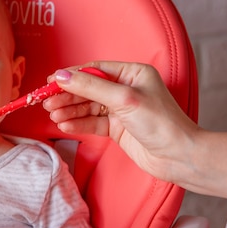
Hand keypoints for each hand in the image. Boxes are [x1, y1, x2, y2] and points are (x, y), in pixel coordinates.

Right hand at [42, 62, 199, 183]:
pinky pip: (92, 123)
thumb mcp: (123, 99)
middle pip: (87, 89)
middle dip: (67, 96)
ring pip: (87, 107)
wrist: (179, 157)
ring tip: (53, 116)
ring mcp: (121, 110)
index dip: (70, 75)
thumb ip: (90, 87)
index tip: (50, 82)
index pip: (94, 70)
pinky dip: (78, 124)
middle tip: (46, 102)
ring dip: (69, 111)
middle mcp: (126, 89)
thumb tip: (62, 76)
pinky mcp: (117, 128)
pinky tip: (65, 125)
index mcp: (132, 73)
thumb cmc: (161, 123)